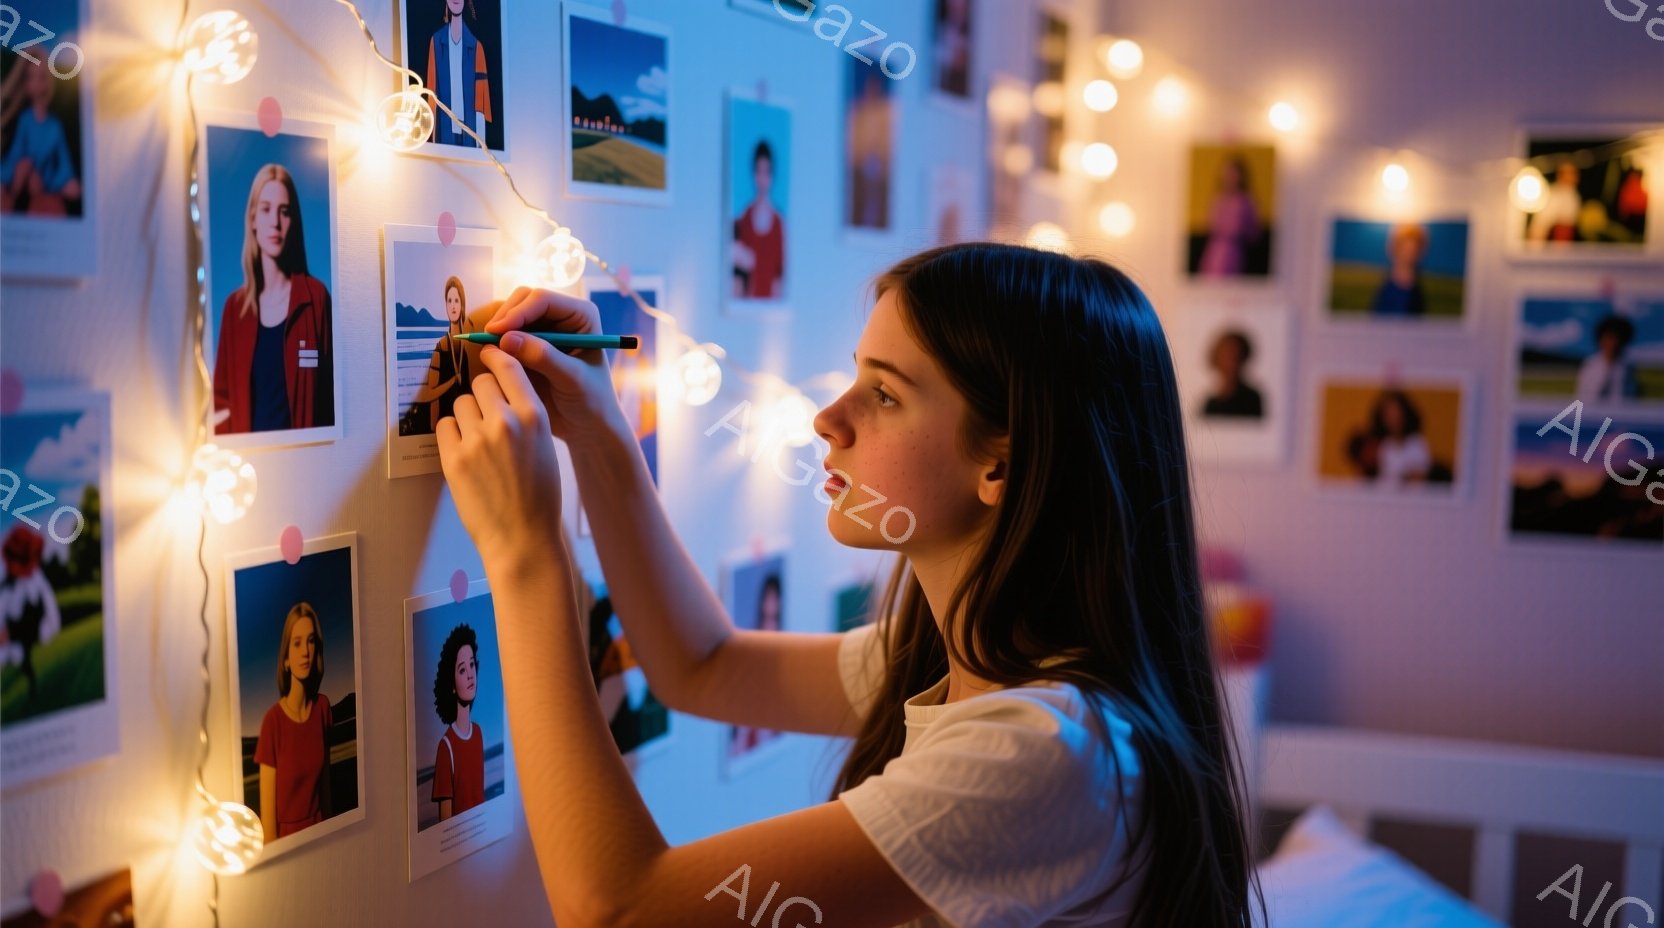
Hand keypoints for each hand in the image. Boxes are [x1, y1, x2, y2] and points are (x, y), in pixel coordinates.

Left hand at [436, 347, 564, 567]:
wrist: (523, 537)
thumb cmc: (539, 496)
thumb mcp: (545, 446)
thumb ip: (526, 415)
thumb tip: (501, 390)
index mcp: (534, 417)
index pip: (509, 368)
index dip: (495, 358)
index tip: (488, 356)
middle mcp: (506, 422)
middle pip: (481, 383)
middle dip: (481, 394)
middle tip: (486, 413)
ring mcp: (477, 440)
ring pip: (461, 404)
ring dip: (466, 416)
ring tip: (478, 441)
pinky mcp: (454, 459)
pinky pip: (445, 426)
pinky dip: (452, 434)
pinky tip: (465, 452)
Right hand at [482, 287, 630, 448]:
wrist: (587, 424)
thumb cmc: (591, 401)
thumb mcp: (572, 379)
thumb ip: (544, 357)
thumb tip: (507, 338)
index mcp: (581, 315)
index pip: (543, 300)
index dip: (518, 312)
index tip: (497, 332)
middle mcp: (562, 315)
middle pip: (524, 300)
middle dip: (505, 317)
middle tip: (487, 341)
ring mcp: (544, 328)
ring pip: (511, 314)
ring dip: (498, 329)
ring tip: (489, 352)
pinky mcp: (529, 343)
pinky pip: (506, 333)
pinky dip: (496, 341)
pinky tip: (490, 357)